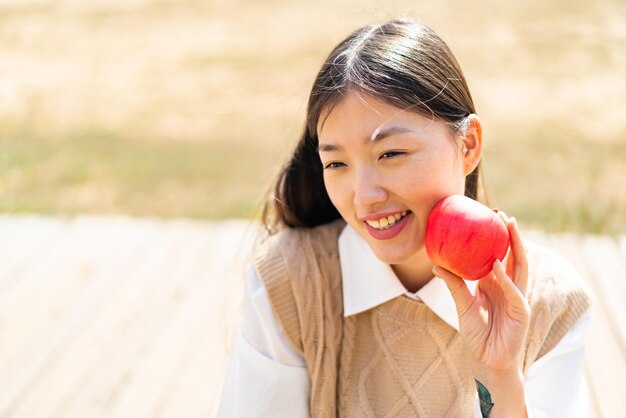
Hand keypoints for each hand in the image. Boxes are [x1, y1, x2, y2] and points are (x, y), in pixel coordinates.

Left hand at [433, 212, 529, 374]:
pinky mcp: (521, 310)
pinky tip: (499, 263)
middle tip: (501, 214)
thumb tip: (436, 265)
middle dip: (511, 234)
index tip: (488, 217)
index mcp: (495, 283)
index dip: (496, 238)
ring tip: (509, 227)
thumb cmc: (477, 334)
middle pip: (514, 255)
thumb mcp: (462, 305)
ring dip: (517, 246)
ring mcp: (517, 297)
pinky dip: (506, 277)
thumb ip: (454, 285)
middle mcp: (508, 286)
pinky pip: (513, 290)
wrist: (487, 361)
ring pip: (521, 266)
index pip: (499, 255)